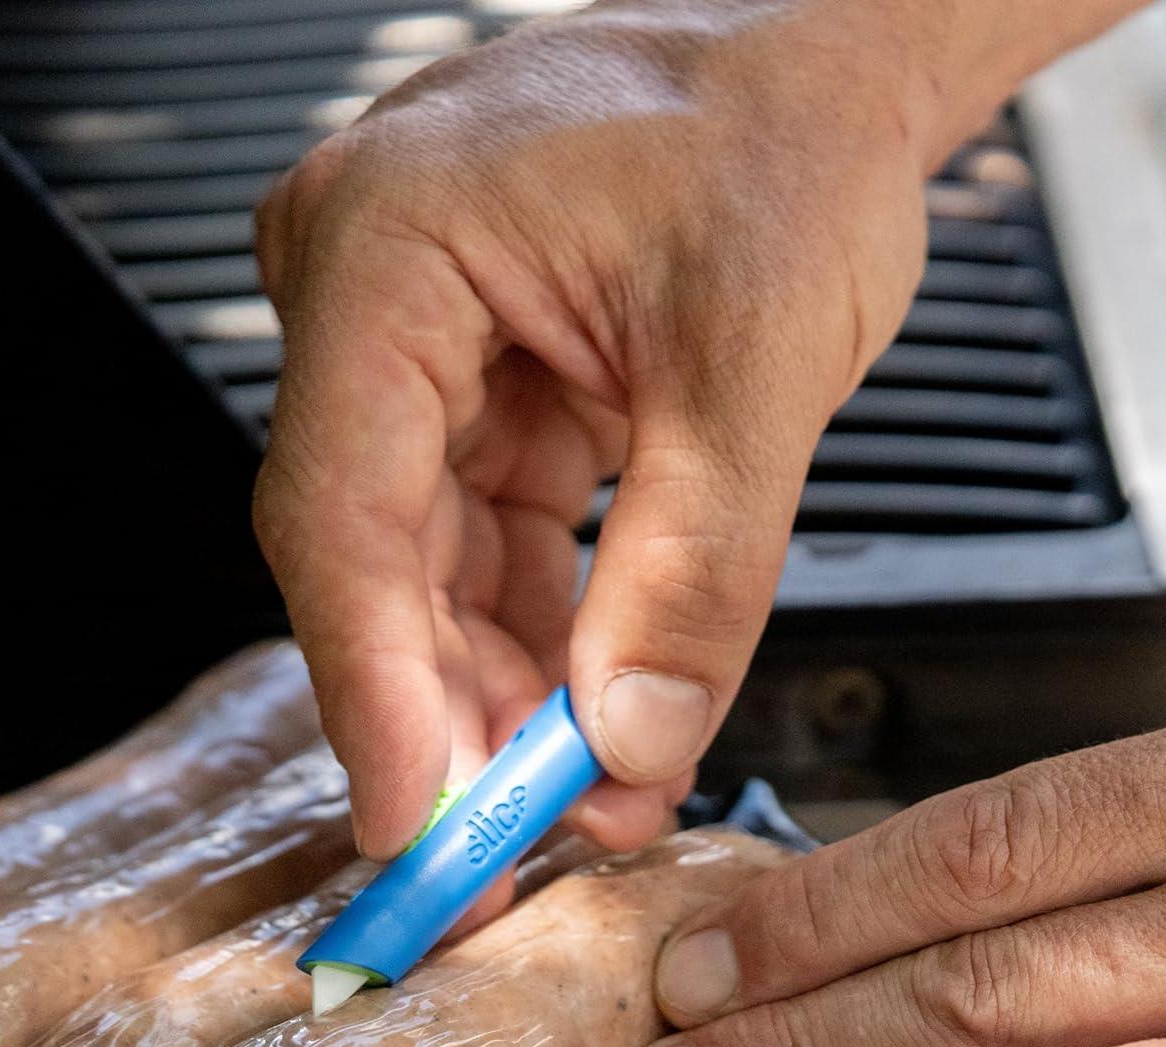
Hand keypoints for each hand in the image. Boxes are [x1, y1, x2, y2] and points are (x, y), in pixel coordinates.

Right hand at [251, 0, 1131, 859]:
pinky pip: (491, 543)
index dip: (371, 690)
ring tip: (581, 794)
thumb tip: (632, 735)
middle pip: (374, 561)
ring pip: (431, 570)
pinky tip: (593, 713)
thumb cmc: (784, 136)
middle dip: (449, 715)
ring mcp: (418, 348)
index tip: (412, 822)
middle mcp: (370, 297)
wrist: (825, 66)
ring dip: (503, 692)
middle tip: (504, 850)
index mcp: (391, 249)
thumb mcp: (756, 357)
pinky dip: (543, 636)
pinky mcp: (478, 390)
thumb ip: (694, 563)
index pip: (341, 514)